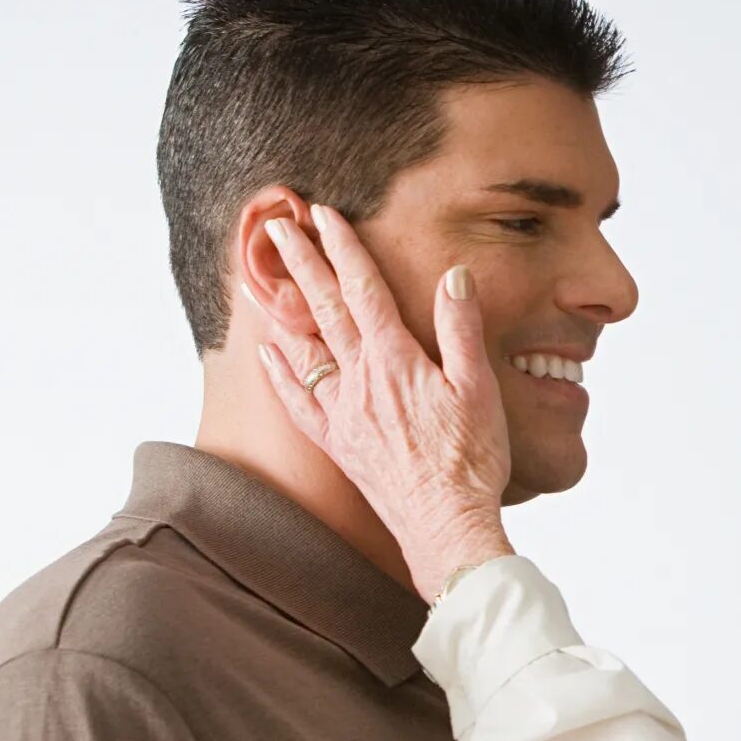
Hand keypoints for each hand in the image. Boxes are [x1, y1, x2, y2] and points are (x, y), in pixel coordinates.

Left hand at [256, 204, 514, 598]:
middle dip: (300, 262)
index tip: (323, 214)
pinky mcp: (339, 443)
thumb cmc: (471, 462)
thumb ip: (461, 329)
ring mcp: (344, 413)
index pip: (363, 290)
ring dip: (283, 308)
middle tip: (277, 226)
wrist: (445, 526)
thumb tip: (454, 277)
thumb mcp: (479, 388)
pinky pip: (300, 401)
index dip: (343, 248)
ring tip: (261, 278)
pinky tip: (267, 354)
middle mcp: (360, 381)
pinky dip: (280, 373)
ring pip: (305, 348)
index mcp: (396, 361)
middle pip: (324, 308)